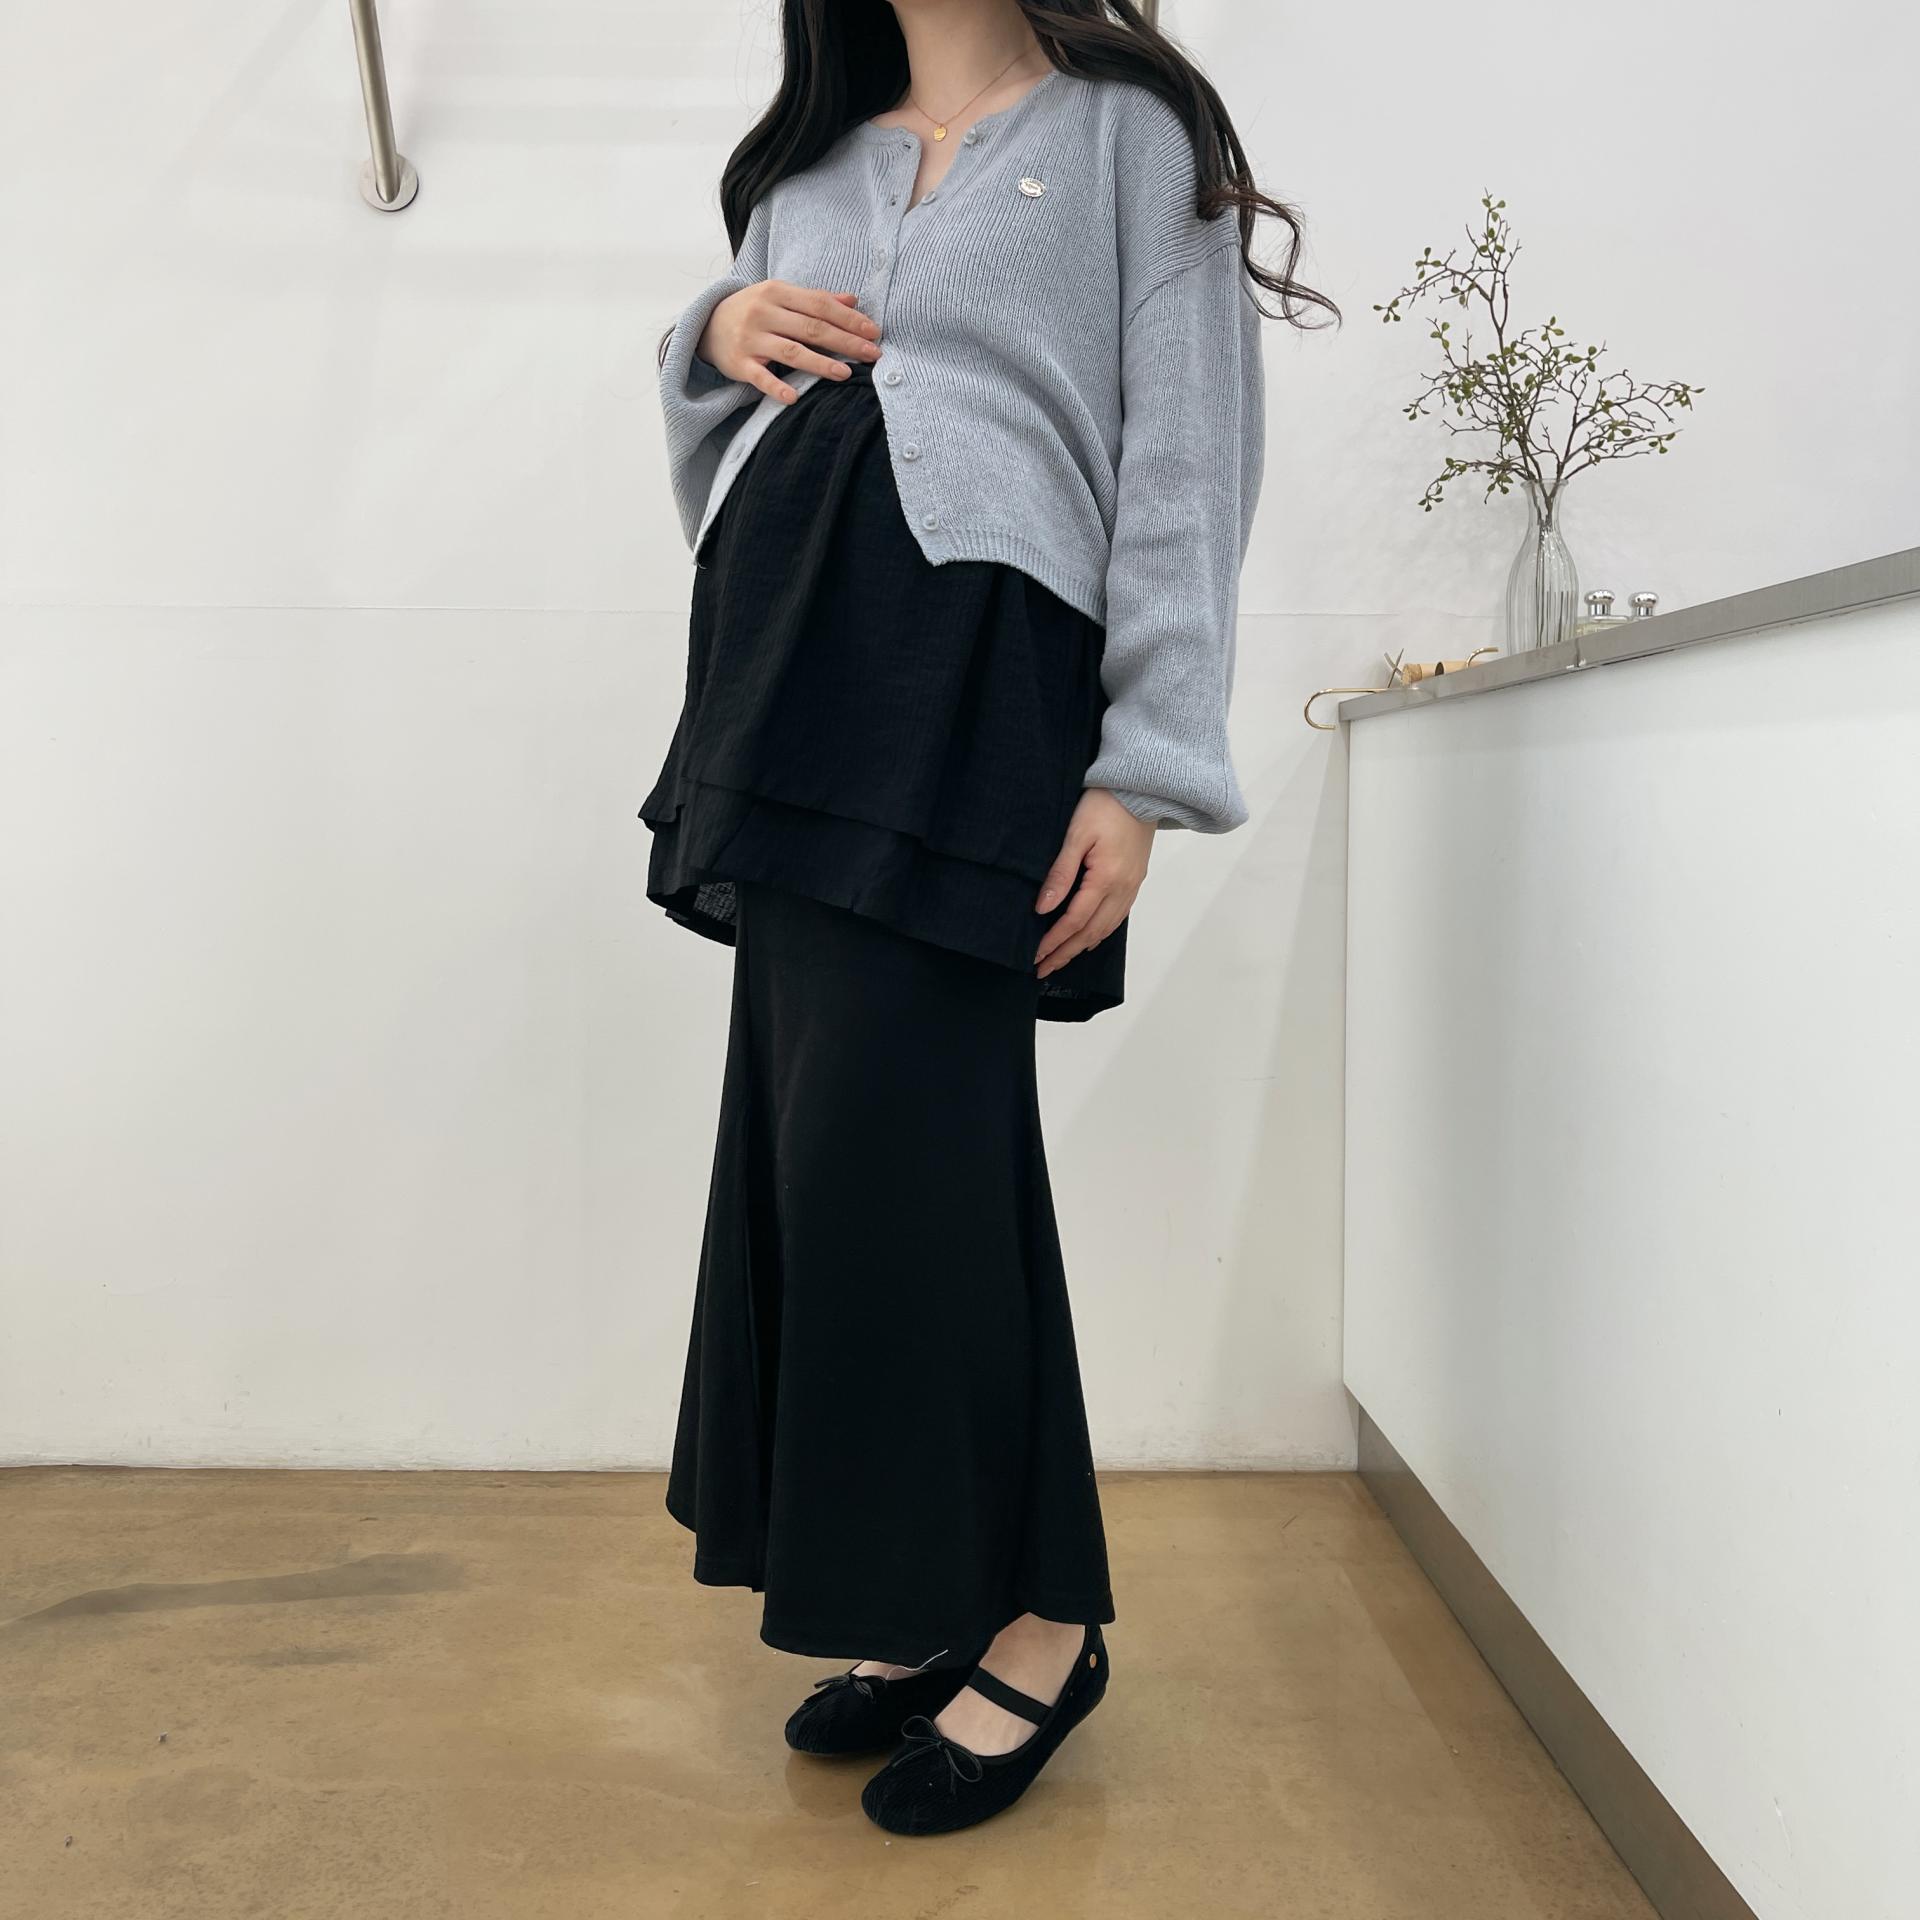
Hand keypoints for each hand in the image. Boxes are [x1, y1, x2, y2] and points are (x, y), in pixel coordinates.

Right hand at [697, 280, 882, 403]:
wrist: (707, 325)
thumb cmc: (753, 310)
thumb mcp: (780, 297)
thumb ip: (815, 299)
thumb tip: (853, 300)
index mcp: (777, 292)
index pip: (820, 305)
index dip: (848, 318)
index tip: (873, 332)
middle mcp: (764, 313)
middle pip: (811, 328)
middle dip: (845, 341)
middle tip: (872, 354)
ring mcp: (751, 339)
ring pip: (791, 351)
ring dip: (820, 364)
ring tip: (845, 374)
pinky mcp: (740, 364)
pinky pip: (761, 378)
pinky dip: (777, 388)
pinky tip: (794, 398)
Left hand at [1034, 789, 1154, 978]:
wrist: (1142, 789)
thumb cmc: (1105, 805)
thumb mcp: (1076, 836)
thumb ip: (1060, 873)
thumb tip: (1043, 908)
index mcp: (1106, 879)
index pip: (1075, 921)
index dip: (1054, 941)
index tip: (1036, 955)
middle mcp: (1123, 889)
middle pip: (1091, 932)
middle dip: (1066, 953)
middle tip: (1043, 969)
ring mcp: (1132, 887)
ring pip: (1106, 928)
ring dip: (1082, 947)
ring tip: (1061, 959)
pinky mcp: (1135, 881)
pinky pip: (1117, 917)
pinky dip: (1100, 933)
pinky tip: (1088, 938)